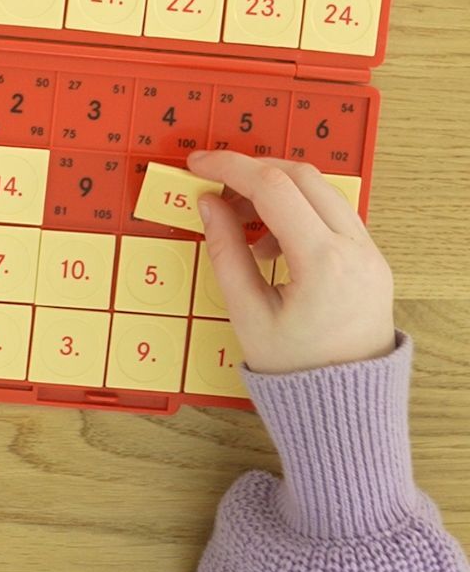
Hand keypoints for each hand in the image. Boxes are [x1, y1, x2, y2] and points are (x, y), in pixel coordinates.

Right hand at [186, 149, 394, 375]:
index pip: (274, 187)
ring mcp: (370, 253)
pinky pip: (333, 212)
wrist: (346, 407)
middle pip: (302, 176)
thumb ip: (225, 251)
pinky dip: (298, 210)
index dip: (230, 167)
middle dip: (253, 172)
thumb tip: (208, 204)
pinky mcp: (371, 260)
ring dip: (277, 190)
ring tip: (243, 223)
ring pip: (322, 189)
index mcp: (324, 263)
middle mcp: (356, 250)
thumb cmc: (297, 370)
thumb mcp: (247, 314)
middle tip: (216, 187)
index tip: (199, 164)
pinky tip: (272, 241)